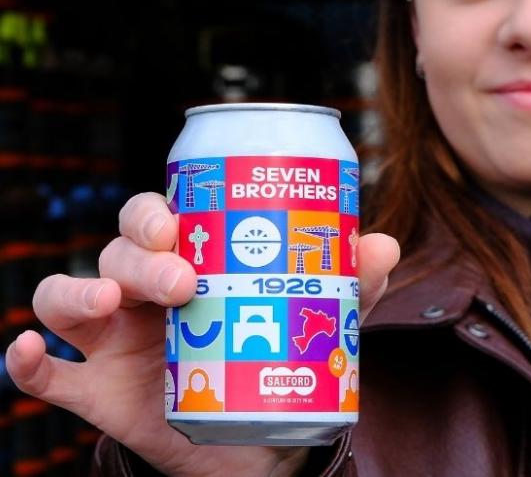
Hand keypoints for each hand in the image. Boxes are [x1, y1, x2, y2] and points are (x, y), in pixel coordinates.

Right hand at [4, 192, 399, 476]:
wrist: (255, 430)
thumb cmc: (271, 349)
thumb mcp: (312, 316)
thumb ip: (347, 283)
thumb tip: (383, 244)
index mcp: (187, 258)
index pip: (155, 217)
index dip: (155, 211)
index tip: (180, 220)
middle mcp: (142, 289)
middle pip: (117, 251)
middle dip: (139, 256)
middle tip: (180, 278)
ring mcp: (113, 339)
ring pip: (69, 296)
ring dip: (77, 291)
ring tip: (107, 303)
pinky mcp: (97, 391)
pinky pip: (49, 374)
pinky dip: (26, 362)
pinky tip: (26, 353)